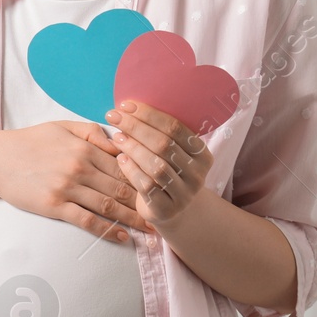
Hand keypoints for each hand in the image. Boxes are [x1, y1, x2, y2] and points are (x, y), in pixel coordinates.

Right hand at [0, 121, 154, 240]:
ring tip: (153, 230)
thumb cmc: (29, 142)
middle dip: (147, 201)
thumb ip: (92, 131)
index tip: (164, 187)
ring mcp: (68, 188)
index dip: (146, 177)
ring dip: (134, 219)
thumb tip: (118, 139)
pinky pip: (87, 220)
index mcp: (86, 147)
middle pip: (123, 187)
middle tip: (167, 212)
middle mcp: (80, 167)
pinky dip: (108, 230)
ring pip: (110, 206)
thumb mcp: (61, 127)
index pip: (125, 164)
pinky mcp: (55, 205)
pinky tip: (123, 237)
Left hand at [104, 101, 213, 227]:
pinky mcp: (167, 210)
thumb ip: (159, 133)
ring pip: (156, 166)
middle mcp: (197, 174)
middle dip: (136, 127)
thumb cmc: (167, 173)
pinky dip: (131, 170)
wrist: (172, 211)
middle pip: (164, 145)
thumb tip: (129, 107)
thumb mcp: (171, 153)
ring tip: (117, 136)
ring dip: (133, 148)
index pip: (175, 128)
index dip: (149, 115)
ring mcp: (184, 194)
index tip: (127, 105)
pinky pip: (147, 186)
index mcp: (202, 154)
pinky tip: (120, 158)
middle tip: (114, 116)